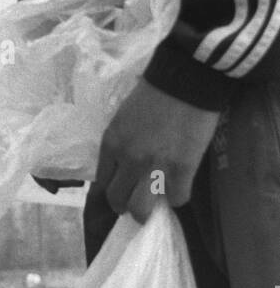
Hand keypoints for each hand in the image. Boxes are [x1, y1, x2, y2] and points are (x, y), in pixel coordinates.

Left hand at [95, 79, 219, 222]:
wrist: (187, 76)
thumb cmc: (155, 91)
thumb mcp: (123, 117)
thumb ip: (120, 143)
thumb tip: (122, 165)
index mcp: (111, 144)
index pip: (101, 183)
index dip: (111, 192)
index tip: (119, 192)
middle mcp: (128, 160)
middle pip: (118, 201)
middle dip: (125, 205)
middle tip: (136, 202)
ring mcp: (154, 167)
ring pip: (142, 209)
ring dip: (147, 210)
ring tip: (156, 204)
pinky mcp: (181, 169)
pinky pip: (177, 199)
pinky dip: (178, 196)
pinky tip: (180, 186)